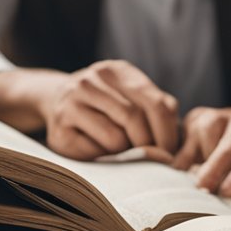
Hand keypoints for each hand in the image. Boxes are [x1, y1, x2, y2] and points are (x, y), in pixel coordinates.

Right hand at [41, 60, 179, 161]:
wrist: (56, 102)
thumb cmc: (107, 105)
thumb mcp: (132, 97)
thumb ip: (158, 110)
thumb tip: (174, 144)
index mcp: (116, 71)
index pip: (156, 103)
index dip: (169, 132)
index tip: (172, 152)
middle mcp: (91, 80)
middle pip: (135, 118)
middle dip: (150, 145)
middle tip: (154, 160)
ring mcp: (70, 102)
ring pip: (115, 138)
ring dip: (125, 152)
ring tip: (121, 149)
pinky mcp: (59, 130)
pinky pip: (95, 152)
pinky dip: (104, 158)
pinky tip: (99, 150)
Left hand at [174, 107, 230, 196]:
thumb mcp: (208, 158)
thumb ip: (190, 163)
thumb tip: (171, 178)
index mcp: (204, 118)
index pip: (188, 132)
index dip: (182, 156)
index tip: (175, 180)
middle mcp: (225, 115)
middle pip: (207, 129)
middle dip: (201, 160)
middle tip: (199, 187)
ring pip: (230, 142)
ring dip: (221, 168)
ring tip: (216, 191)